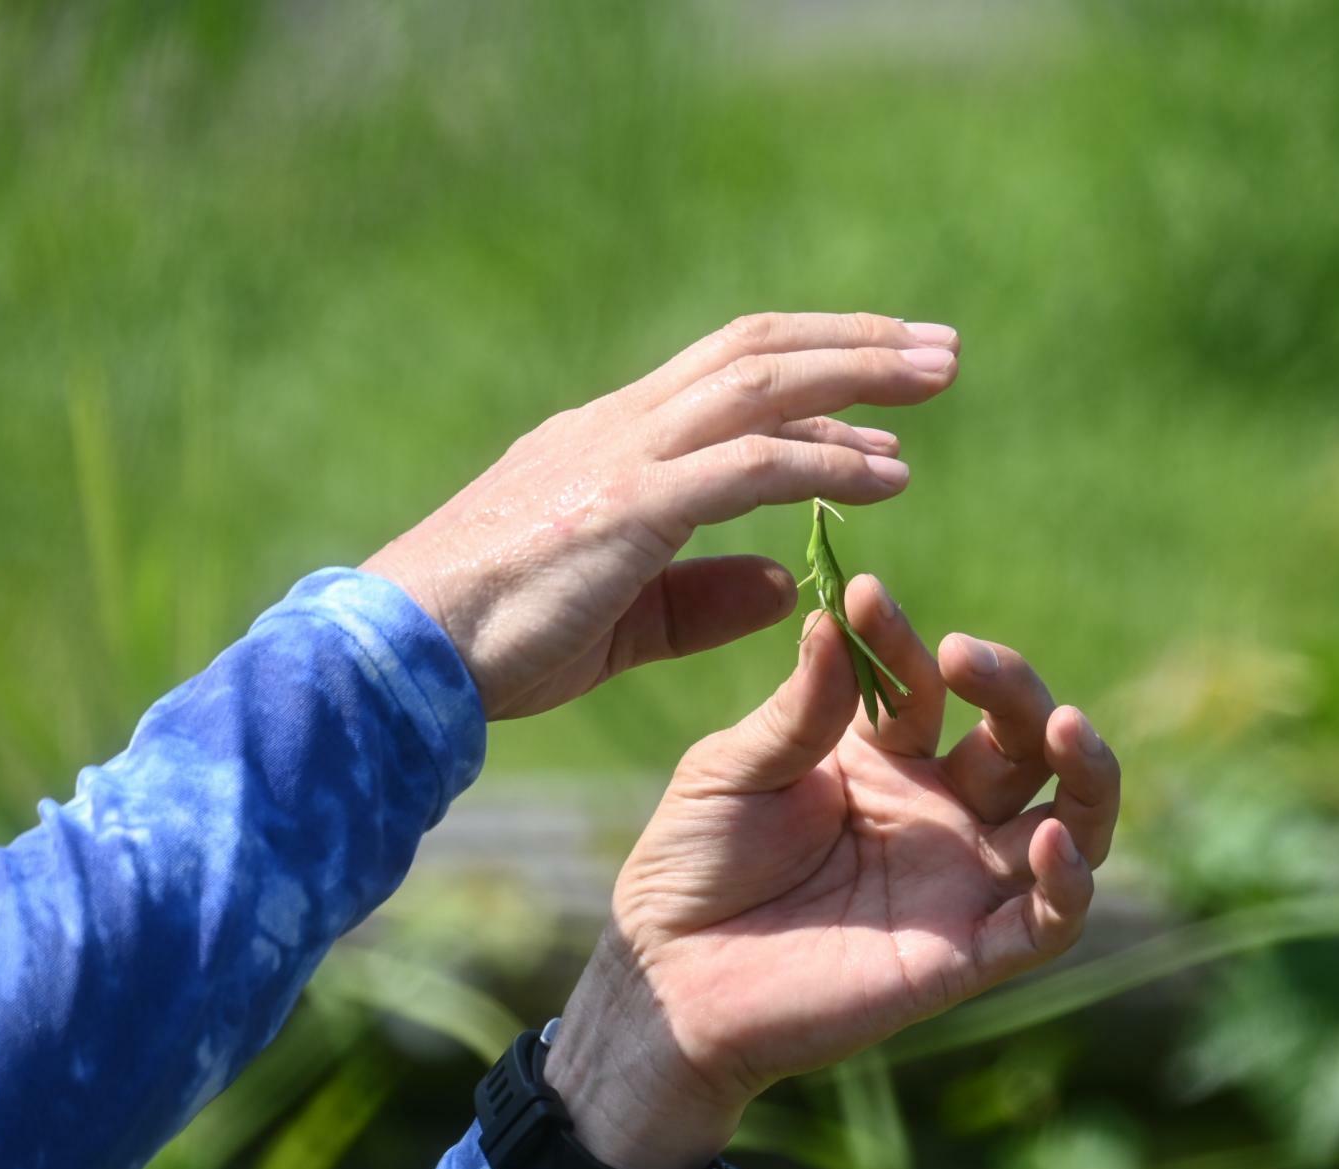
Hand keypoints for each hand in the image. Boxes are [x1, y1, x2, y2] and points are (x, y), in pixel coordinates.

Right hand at [362, 313, 959, 718]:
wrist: (398, 657)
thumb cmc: (489, 644)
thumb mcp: (618, 618)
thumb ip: (701, 596)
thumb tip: (786, 581)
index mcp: (610, 443)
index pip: (726, 377)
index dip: (812, 370)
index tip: (884, 390)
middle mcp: (620, 428)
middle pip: (757, 351)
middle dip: (855, 341)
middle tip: (940, 348)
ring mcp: (622, 457)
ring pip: (762, 384)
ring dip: (860, 374)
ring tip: (940, 376)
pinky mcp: (627, 505)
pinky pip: (750, 466)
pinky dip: (826, 461)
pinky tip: (890, 477)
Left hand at [544, 576, 1122, 1168]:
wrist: (668, 979)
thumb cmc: (693, 866)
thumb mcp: (734, 768)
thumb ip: (801, 707)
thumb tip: (836, 617)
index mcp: (883, 759)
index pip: (925, 686)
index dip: (903, 641)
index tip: (865, 597)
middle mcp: (937, 812)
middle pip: (1018, 739)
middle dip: (1013, 688)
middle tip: (970, 658)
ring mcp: (959, 880)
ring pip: (1068, 820)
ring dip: (1085, 770)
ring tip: (1065, 725)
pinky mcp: (967, 953)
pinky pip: (1048, 920)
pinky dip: (1070, 881)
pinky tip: (1054, 838)